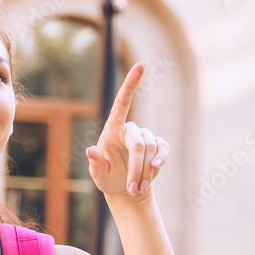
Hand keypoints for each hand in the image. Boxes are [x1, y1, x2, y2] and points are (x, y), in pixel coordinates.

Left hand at [86, 61, 169, 200]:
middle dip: (138, 167)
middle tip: (133, 187)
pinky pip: (163, 150)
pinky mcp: (158, 147)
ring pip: (152, 149)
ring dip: (146, 171)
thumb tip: (91, 151)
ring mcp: (146, 137)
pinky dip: (160, 161)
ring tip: (137, 188)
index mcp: (113, 129)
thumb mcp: (98, 174)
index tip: (142, 65)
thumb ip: (95, 163)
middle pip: (140, 143)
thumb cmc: (108, 178)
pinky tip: (155, 172)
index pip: (123, 102)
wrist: (125, 189)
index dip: (131, 83)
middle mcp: (130, 130)